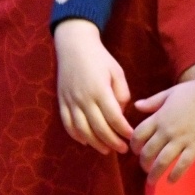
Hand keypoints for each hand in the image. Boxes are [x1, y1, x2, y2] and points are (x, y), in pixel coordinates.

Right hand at [55, 19, 133, 153]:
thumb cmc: (100, 58)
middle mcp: (84, 98)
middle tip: (123, 149)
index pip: (114, 118)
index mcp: (100, 90)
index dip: (123, 130)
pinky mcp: (62, 102)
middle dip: (112, 142)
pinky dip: (76, 136)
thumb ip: (122, 93)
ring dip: (95, 143)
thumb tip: (121, 114)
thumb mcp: (117, 71)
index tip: (132, 136)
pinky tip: (86, 142)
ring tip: (107, 149)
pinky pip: (67, 124)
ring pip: (82, 130)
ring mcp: (70, 101)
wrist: (74, 45)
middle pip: (99, 128)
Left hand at [131, 68, 194, 182]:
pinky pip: (182, 165)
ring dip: (154, 174)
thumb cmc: (193, 92)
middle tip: (145, 168)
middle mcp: (166, 131)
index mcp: (159, 117)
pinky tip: (171, 181)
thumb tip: (136, 106)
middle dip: (143, 163)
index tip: (136, 151)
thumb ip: (152, 102)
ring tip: (152, 180)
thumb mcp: (169, 93)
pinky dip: (174, 175)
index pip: (138, 135)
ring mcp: (181, 140)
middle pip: (148, 152)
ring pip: (162, 162)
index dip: (134, 146)